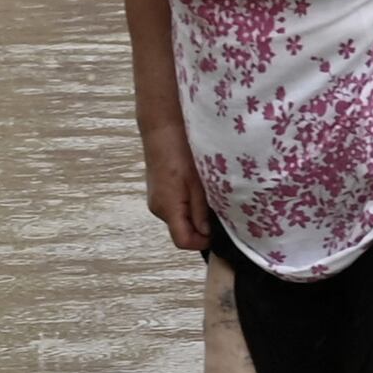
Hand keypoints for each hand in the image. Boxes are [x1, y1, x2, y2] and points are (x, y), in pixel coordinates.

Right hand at [144, 135, 209, 254]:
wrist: (162, 130)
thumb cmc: (180, 152)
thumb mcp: (198, 182)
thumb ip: (200, 210)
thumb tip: (205, 233)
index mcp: (168, 208)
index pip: (183, 241)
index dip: (201, 242)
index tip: (217, 232)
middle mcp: (158, 209)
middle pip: (182, 232)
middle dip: (200, 228)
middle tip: (217, 211)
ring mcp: (156, 201)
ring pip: (179, 220)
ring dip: (194, 215)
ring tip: (207, 196)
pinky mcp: (158, 193)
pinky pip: (175, 208)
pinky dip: (187, 205)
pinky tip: (195, 189)